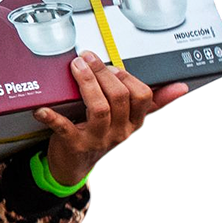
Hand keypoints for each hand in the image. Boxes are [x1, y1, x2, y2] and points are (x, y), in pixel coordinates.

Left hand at [33, 50, 188, 185]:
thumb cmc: (96, 133)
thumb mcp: (124, 118)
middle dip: (102, 73)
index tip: (111, 64)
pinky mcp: (74, 145)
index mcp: (132, 121)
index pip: (142, 96)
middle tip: (86, 58)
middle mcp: (119, 131)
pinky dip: (52, 116)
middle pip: (119, 97)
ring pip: (99, 108)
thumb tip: (179, 87)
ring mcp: (97, 139)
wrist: (73, 164)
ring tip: (75, 68)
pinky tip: (42, 108)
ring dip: (86, 83)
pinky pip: (64, 127)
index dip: (127, 76)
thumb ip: (150, 101)